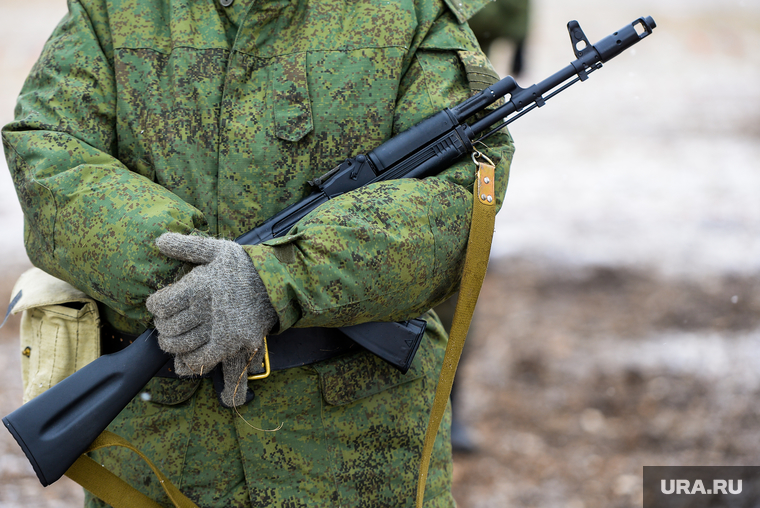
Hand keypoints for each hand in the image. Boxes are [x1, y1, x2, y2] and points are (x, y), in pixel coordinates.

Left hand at [146, 233, 277, 406]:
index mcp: (199, 285)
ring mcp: (220, 328)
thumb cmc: (245, 265)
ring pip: (181, 345)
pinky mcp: (232, 343)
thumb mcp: (217, 249)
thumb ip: (187, 245)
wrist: (278, 282)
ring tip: (173, 338)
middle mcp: (206, 308)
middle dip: (162, 326)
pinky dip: (191, 359)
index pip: (160, 305)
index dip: (154, 306)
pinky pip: (202, 359)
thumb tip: (159, 240)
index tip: (157, 305)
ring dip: (172, 344)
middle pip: (168, 327)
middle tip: (165, 323)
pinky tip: (189, 353)